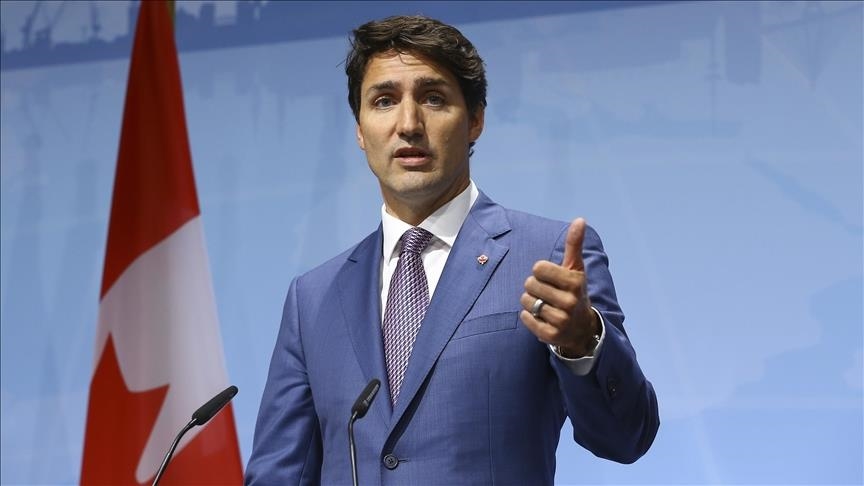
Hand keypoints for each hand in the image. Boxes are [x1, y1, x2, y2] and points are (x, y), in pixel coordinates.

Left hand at [520, 218, 599, 357]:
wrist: (582, 327)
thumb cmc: (574, 291)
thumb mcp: (576, 268)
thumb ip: (574, 244)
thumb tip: (580, 219)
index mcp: (574, 282)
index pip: (538, 268)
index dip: (541, 272)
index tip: (551, 278)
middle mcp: (569, 301)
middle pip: (529, 284)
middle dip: (534, 287)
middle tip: (548, 293)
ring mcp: (561, 319)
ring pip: (526, 301)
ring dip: (530, 302)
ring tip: (544, 305)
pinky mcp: (550, 334)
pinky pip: (525, 318)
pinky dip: (528, 316)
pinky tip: (541, 317)